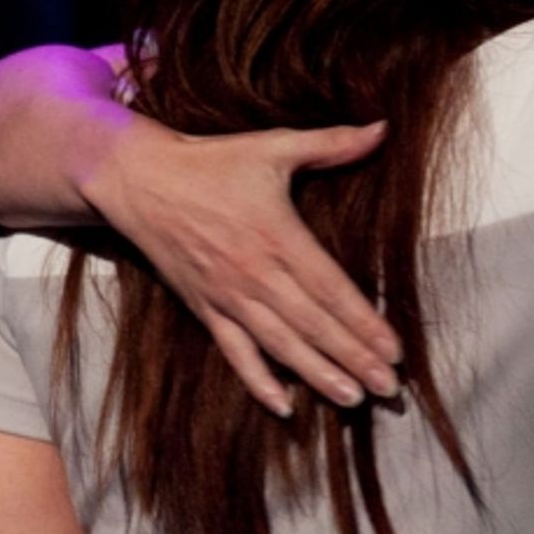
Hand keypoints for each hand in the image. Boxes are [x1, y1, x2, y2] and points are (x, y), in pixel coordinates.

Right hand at [84, 116, 400, 415]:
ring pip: (281, 346)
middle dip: (354, 359)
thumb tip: (384, 128)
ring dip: (318, 375)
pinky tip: (283, 405)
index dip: (365, 323)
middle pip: (314, 326)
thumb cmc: (213, 161)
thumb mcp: (275, 146)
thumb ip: (332, 143)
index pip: (332, 290)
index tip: (394, 350)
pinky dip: (258, 380)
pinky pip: (235, 352)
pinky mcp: (204, 308)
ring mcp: (228, 296)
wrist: (139, 179)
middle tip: (388, 389)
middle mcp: (255, 274)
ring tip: (352, 399)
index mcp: (279, 236)